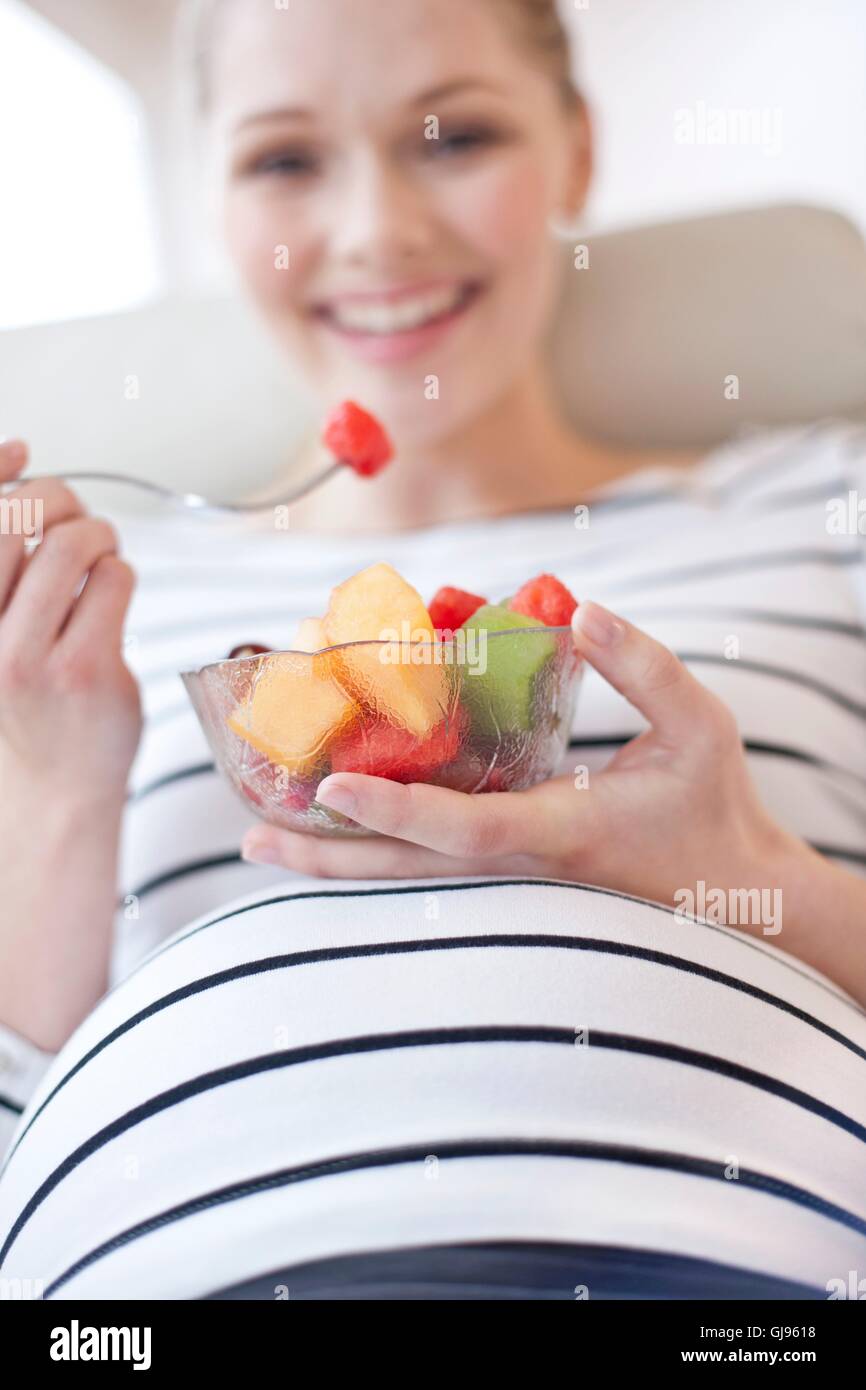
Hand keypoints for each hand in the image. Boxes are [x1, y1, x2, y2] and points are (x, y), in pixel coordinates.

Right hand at [0, 439, 141, 1048]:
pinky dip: (120, 574)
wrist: (44, 811)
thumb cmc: (18, 723)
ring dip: (98, 534)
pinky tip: (114, 597)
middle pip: (20, 516)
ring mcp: (28, 656)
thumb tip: (24, 482)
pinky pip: (115, 581)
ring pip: (73, 542)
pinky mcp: (87, 671)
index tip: (21, 448)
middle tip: (77, 521)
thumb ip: (1, 583)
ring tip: (101, 556)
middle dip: (59, 500)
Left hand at [241, 600, 797, 910]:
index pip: (466, 830)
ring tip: (262, 841)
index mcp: (563, 830)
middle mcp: (524, 864)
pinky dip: (375, 848)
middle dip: (329, 857)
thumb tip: (581, 610)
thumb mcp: (700, 725)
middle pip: (410, 871)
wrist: (734, 893)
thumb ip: (643, 666)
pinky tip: (333, 829)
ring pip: (410, 876)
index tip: (332, 784)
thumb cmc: (716, 806)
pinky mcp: (513, 872)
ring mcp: (514, 879)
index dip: (398, 811)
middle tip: (250, 838)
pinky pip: (429, 867)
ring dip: (337, 859)